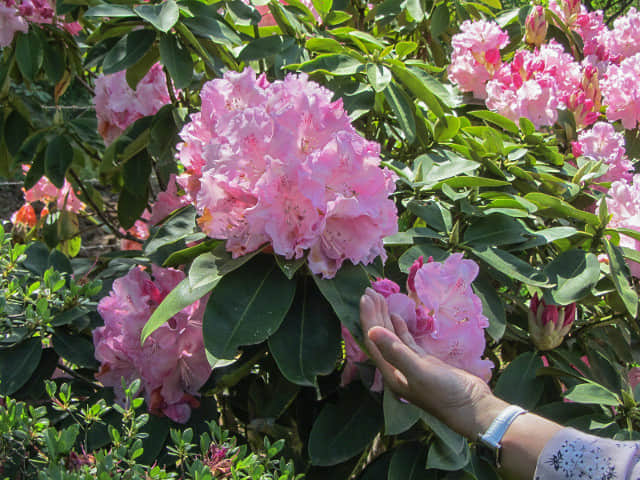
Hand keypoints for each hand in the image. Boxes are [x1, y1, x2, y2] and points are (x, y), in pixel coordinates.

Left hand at [359, 288, 506, 438]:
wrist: (471, 407)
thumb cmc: (443, 392)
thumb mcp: (418, 371)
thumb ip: (395, 351)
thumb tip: (371, 330)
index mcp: (390, 372)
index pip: (373, 340)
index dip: (368, 318)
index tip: (365, 297)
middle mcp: (396, 368)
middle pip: (380, 336)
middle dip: (374, 314)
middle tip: (369, 290)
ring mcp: (410, 364)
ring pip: (392, 336)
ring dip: (385, 317)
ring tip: (380, 298)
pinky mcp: (424, 361)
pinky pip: (406, 341)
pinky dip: (400, 328)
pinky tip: (397, 316)